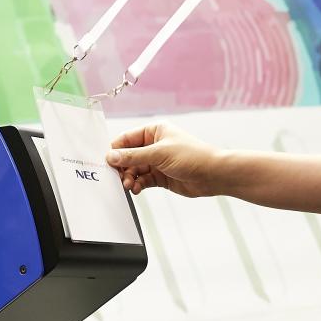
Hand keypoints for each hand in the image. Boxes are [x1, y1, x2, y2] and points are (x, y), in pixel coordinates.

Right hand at [106, 122, 221, 198]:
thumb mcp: (159, 153)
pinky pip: (142, 180)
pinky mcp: (160, 177)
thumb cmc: (192, 156)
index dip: (115, 150)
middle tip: (118, 178)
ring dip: (129, 178)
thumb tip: (111, 156)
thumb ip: (133, 156)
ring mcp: (157, 162)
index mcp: (154, 131)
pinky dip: (137, 185)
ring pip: (134, 170)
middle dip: (122, 168)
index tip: (106, 161)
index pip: (127, 139)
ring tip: (129, 186)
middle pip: (128, 156)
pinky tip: (136, 189)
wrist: (214, 175)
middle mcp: (154, 145)